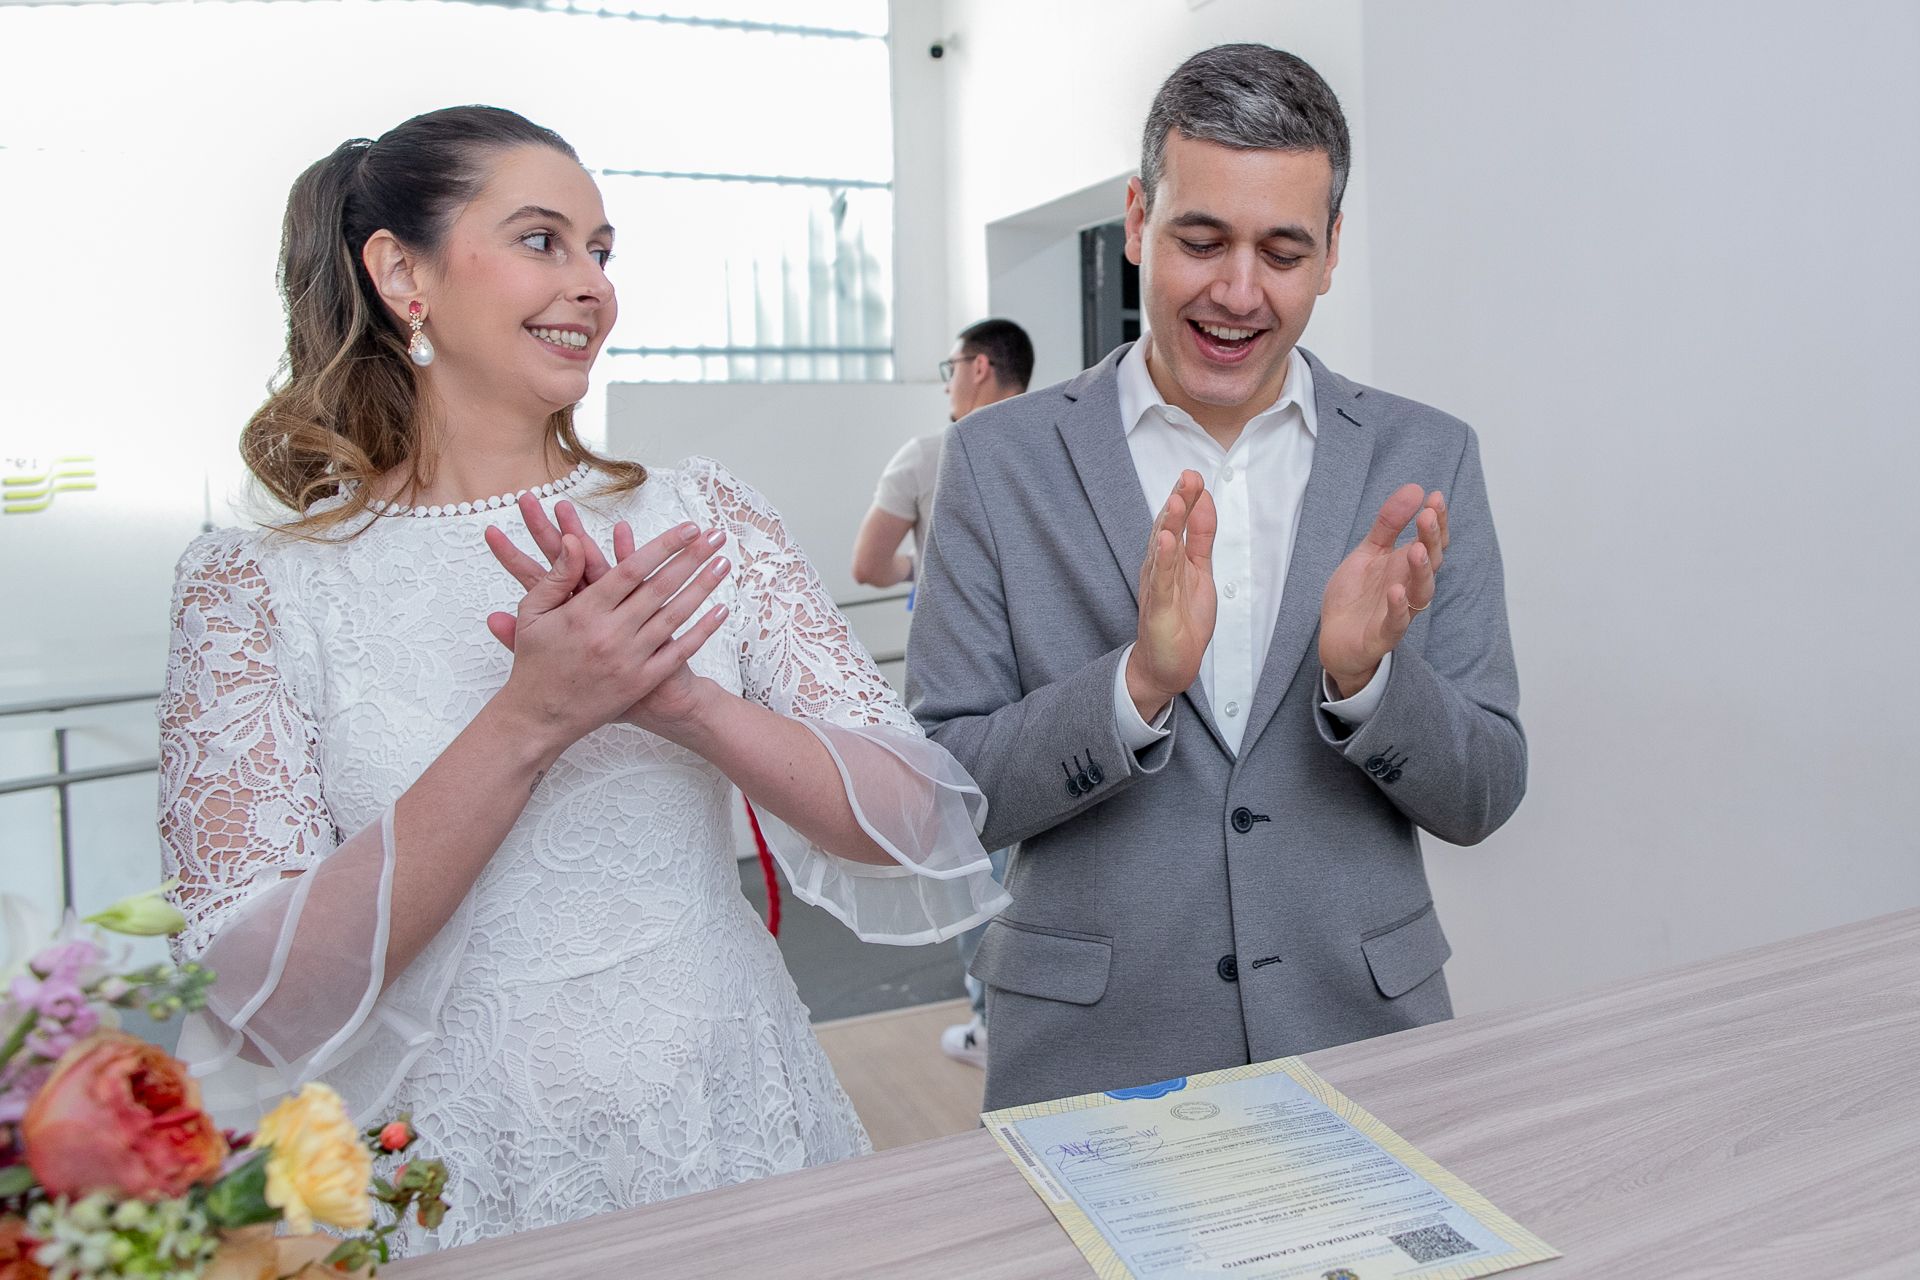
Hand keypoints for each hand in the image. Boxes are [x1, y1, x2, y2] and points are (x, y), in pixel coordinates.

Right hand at [483, 494, 734, 739]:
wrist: (539, 717)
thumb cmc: (535, 660)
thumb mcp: (533, 612)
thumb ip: (558, 575)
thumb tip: (573, 540)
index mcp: (584, 612)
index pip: (631, 570)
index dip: (663, 547)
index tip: (687, 529)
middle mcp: (611, 634)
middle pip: (661, 588)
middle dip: (692, 558)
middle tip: (716, 537)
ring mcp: (630, 659)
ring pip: (674, 616)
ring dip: (703, 587)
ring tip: (724, 564)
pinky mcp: (642, 681)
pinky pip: (679, 652)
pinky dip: (702, 631)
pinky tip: (721, 611)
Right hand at [1125, 470, 1217, 721]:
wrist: (1168, 665)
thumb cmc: (1183, 619)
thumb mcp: (1200, 571)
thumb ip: (1201, 538)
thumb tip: (1206, 503)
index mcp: (1171, 558)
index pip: (1179, 522)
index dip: (1187, 499)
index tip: (1195, 475)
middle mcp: (1159, 568)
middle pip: (1168, 529)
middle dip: (1178, 502)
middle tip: (1188, 476)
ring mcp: (1157, 587)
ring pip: (1162, 550)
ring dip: (1169, 524)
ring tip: (1177, 500)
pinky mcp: (1158, 608)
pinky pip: (1160, 581)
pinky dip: (1163, 560)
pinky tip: (1167, 541)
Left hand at [1319, 484, 1448, 698]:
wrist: (1335, 638)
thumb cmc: (1357, 596)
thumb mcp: (1369, 552)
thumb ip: (1389, 524)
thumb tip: (1414, 489)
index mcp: (1406, 566)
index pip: (1431, 541)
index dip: (1436, 521)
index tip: (1435, 496)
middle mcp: (1409, 586)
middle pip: (1430, 562)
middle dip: (1430, 539)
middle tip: (1427, 515)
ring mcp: (1399, 611)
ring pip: (1420, 592)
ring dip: (1420, 571)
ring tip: (1415, 549)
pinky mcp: (1383, 634)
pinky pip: (1397, 623)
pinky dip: (1399, 608)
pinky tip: (1395, 592)